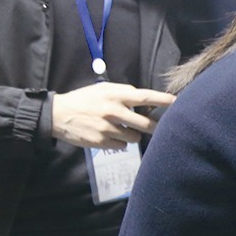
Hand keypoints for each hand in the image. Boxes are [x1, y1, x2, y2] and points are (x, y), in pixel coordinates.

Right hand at [49, 82, 174, 148]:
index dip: (163, 100)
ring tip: (120, 128)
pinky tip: (109, 135)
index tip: (177, 102)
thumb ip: (124, 93)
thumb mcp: (103, 89)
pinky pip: (123, 145)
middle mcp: (113, 111)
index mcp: (115, 95)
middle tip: (156, 127)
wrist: (58, 114)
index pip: (145, 97)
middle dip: (154, 127)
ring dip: (132, 134)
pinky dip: (120, 142)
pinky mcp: (101, 141)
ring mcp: (108, 128)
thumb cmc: (84, 100)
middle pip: (146, 124)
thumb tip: (144, 99)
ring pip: (135, 137)